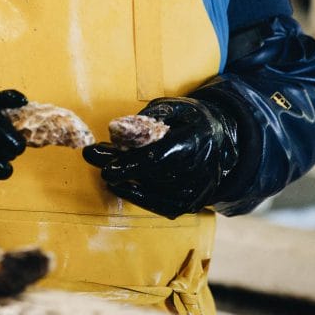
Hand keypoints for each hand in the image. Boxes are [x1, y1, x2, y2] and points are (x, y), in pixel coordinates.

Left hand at [82, 97, 238, 218]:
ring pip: (152, 192)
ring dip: (123, 181)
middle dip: (118, 167)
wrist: (223, 142)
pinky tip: (119, 185)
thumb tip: (117, 132)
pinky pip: (158, 205)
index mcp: (195, 141)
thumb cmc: (192, 121)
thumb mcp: (174, 108)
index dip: (131, 164)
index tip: (105, 165)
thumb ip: (147, 119)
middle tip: (91, 155)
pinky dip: (137, 196)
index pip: (160, 158)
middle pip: (151, 175)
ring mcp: (196, 192)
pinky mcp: (190, 204)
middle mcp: (199, 171)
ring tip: (104, 166)